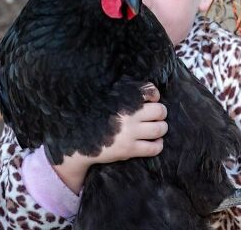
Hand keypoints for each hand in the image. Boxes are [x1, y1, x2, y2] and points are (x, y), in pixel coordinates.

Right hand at [52, 83, 166, 192]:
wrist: (78, 143)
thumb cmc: (94, 119)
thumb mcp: (106, 101)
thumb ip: (123, 95)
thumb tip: (145, 94)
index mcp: (122, 99)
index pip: (149, 90)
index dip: (154, 95)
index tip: (152, 100)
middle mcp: (128, 115)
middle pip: (160, 110)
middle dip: (161, 113)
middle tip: (156, 116)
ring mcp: (129, 133)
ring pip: (160, 128)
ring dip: (162, 128)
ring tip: (157, 129)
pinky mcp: (128, 150)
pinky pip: (154, 148)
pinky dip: (158, 145)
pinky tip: (154, 143)